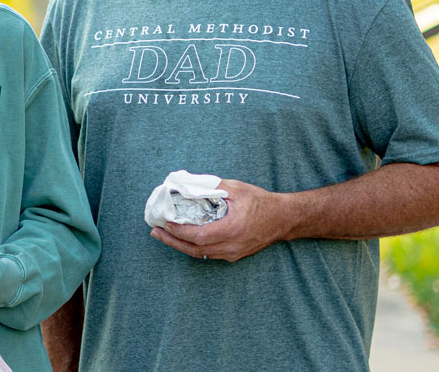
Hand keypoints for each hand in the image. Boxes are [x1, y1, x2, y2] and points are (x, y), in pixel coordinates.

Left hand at [150, 179, 288, 261]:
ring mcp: (233, 253)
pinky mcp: (234, 255)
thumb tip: (188, 182)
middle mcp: (231, 246)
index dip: (179, 232)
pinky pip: (208, 254)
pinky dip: (193, 247)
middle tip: (155, 231)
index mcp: (232, 229)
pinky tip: (182, 239)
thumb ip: (212, 186)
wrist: (283, 219)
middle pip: (195, 249)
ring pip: (200, 254)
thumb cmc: (261, 202)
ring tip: (163, 235)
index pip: (199, 236)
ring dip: (180, 245)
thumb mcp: (236, 188)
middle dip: (172, 241)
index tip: (165, 222)